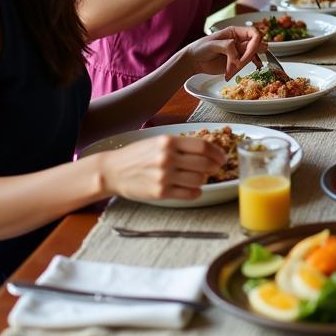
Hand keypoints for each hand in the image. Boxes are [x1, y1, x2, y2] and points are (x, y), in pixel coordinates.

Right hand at [98, 134, 225, 202]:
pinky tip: (192, 188)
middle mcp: (167, 158)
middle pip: (205, 164)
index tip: (222, 157)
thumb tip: (209, 150)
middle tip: (215, 168)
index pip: (204, 147)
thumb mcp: (159, 141)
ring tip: (199, 177)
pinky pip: (189, 194)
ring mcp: (164, 177)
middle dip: (215, 167)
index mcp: (169, 142)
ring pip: (199, 180)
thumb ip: (182, 145)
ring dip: (204, 179)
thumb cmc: (138, 155)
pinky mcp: (161, 193)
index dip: (218, 153)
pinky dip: (196, 192)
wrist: (113, 171)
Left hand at [183, 26, 265, 79]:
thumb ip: (227, 47)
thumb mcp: (212, 44)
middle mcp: (240, 40)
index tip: (244, 57)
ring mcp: (240, 52)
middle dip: (248, 56)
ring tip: (230, 71)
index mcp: (235, 32)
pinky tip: (234, 73)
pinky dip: (243, 70)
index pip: (255, 34)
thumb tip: (238, 55)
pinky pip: (247, 65)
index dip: (254, 44)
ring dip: (243, 65)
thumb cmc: (200, 48)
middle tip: (237, 65)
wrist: (193, 61)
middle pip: (256, 45)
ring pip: (252, 57)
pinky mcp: (237, 62)